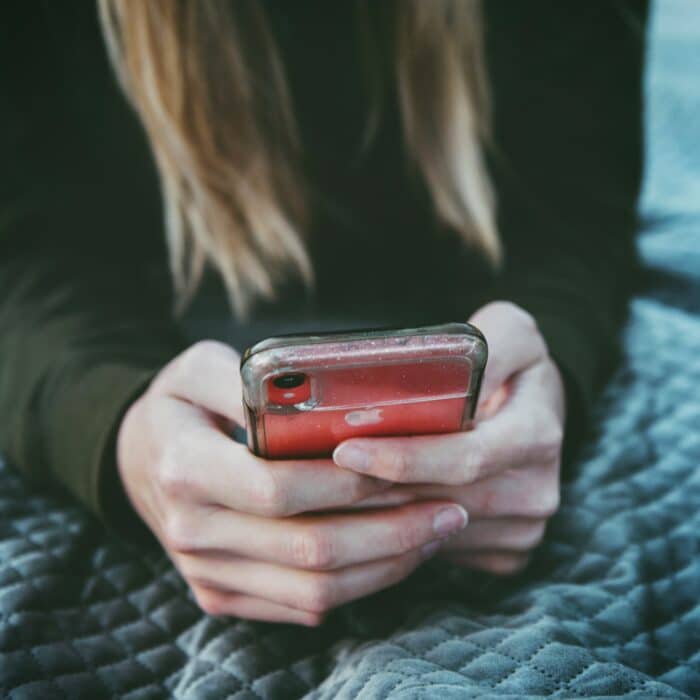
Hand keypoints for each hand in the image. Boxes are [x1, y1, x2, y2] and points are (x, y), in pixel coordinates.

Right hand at [117, 341, 468, 624]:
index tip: (408, 468)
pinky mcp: (222, 594)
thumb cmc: (178, 406)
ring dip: (385, 565)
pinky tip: (395, 554)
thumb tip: (315, 393)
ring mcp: (207, 572)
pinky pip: (302, 607)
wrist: (138, 460)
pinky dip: (359, 586)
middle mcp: (193, 531)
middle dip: (390, 531)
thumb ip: (248, 375)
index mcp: (186, 469)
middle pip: (308, 549)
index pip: (279, 488)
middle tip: (448, 508)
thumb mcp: (195, 367)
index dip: (349, 484)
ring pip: (313, 591)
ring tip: (435, 532)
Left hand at [333, 301, 564, 574]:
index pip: (465, 457)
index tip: (347, 449)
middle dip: (375, 491)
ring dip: (380, 515)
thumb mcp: (511, 332)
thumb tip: (446, 373)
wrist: (538, 409)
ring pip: (435, 531)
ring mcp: (523, 527)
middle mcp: (537, 490)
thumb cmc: (514, 366)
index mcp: (537, 433)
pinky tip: (368, 509)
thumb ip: (486, 344)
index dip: (404, 458)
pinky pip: (443, 550)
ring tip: (330, 490)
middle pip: (441, 500)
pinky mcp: (506, 551)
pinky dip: (403, 535)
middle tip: (317, 476)